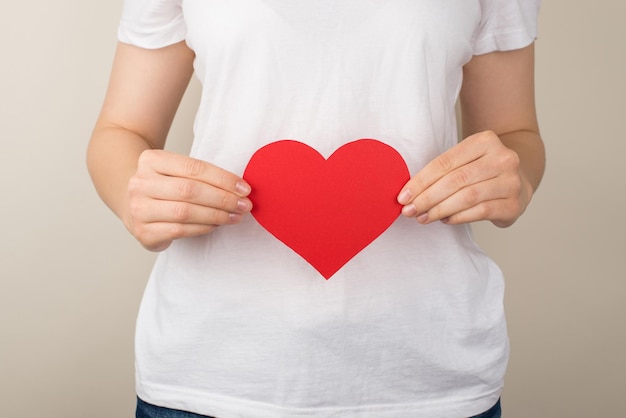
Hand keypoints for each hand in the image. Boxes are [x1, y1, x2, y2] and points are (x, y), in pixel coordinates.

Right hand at [126, 149, 252, 250]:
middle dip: (223, 199)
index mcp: (151, 160)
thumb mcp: (176, 171)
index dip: (223, 179)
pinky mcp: (143, 232)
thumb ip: (202, 176)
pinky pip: (180, 230)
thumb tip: (240, 189)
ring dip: (216, 215)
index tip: (245, 188)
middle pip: (190, 190)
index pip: (193, 167)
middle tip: (244, 205)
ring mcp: (138, 209)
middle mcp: (140, 183)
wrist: (132, 202)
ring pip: (185, 212)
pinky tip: (217, 225)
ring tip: (235, 216)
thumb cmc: (165, 186)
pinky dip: (203, 228)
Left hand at [397, 130, 532, 227]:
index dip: (421, 181)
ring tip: (423, 217)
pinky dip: (458, 217)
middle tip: (409, 210)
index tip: (403, 196)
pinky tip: (445, 219)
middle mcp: (503, 158)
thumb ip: (442, 171)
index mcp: (485, 140)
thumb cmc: (482, 169)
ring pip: (467, 197)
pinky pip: (480, 212)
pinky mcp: (514, 204)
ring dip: (439, 210)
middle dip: (427, 198)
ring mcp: (511, 181)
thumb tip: (409, 194)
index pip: (445, 162)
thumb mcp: (466, 159)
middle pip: (455, 180)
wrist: (521, 177)